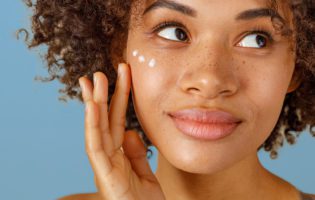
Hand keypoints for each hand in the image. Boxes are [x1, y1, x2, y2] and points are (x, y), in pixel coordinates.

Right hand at [79, 63, 165, 199]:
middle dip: (102, 95)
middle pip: (105, 121)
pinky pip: (97, 148)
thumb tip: (129, 131)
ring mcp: (104, 167)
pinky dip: (93, 127)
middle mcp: (108, 158)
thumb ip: (136, 152)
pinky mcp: (105, 177)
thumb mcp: (144, 172)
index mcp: (118, 155)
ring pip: (96, 130)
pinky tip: (92, 107)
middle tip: (101, 71)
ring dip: (93, 105)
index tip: (120, 76)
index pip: (116, 121)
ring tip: (92, 81)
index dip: (117, 98)